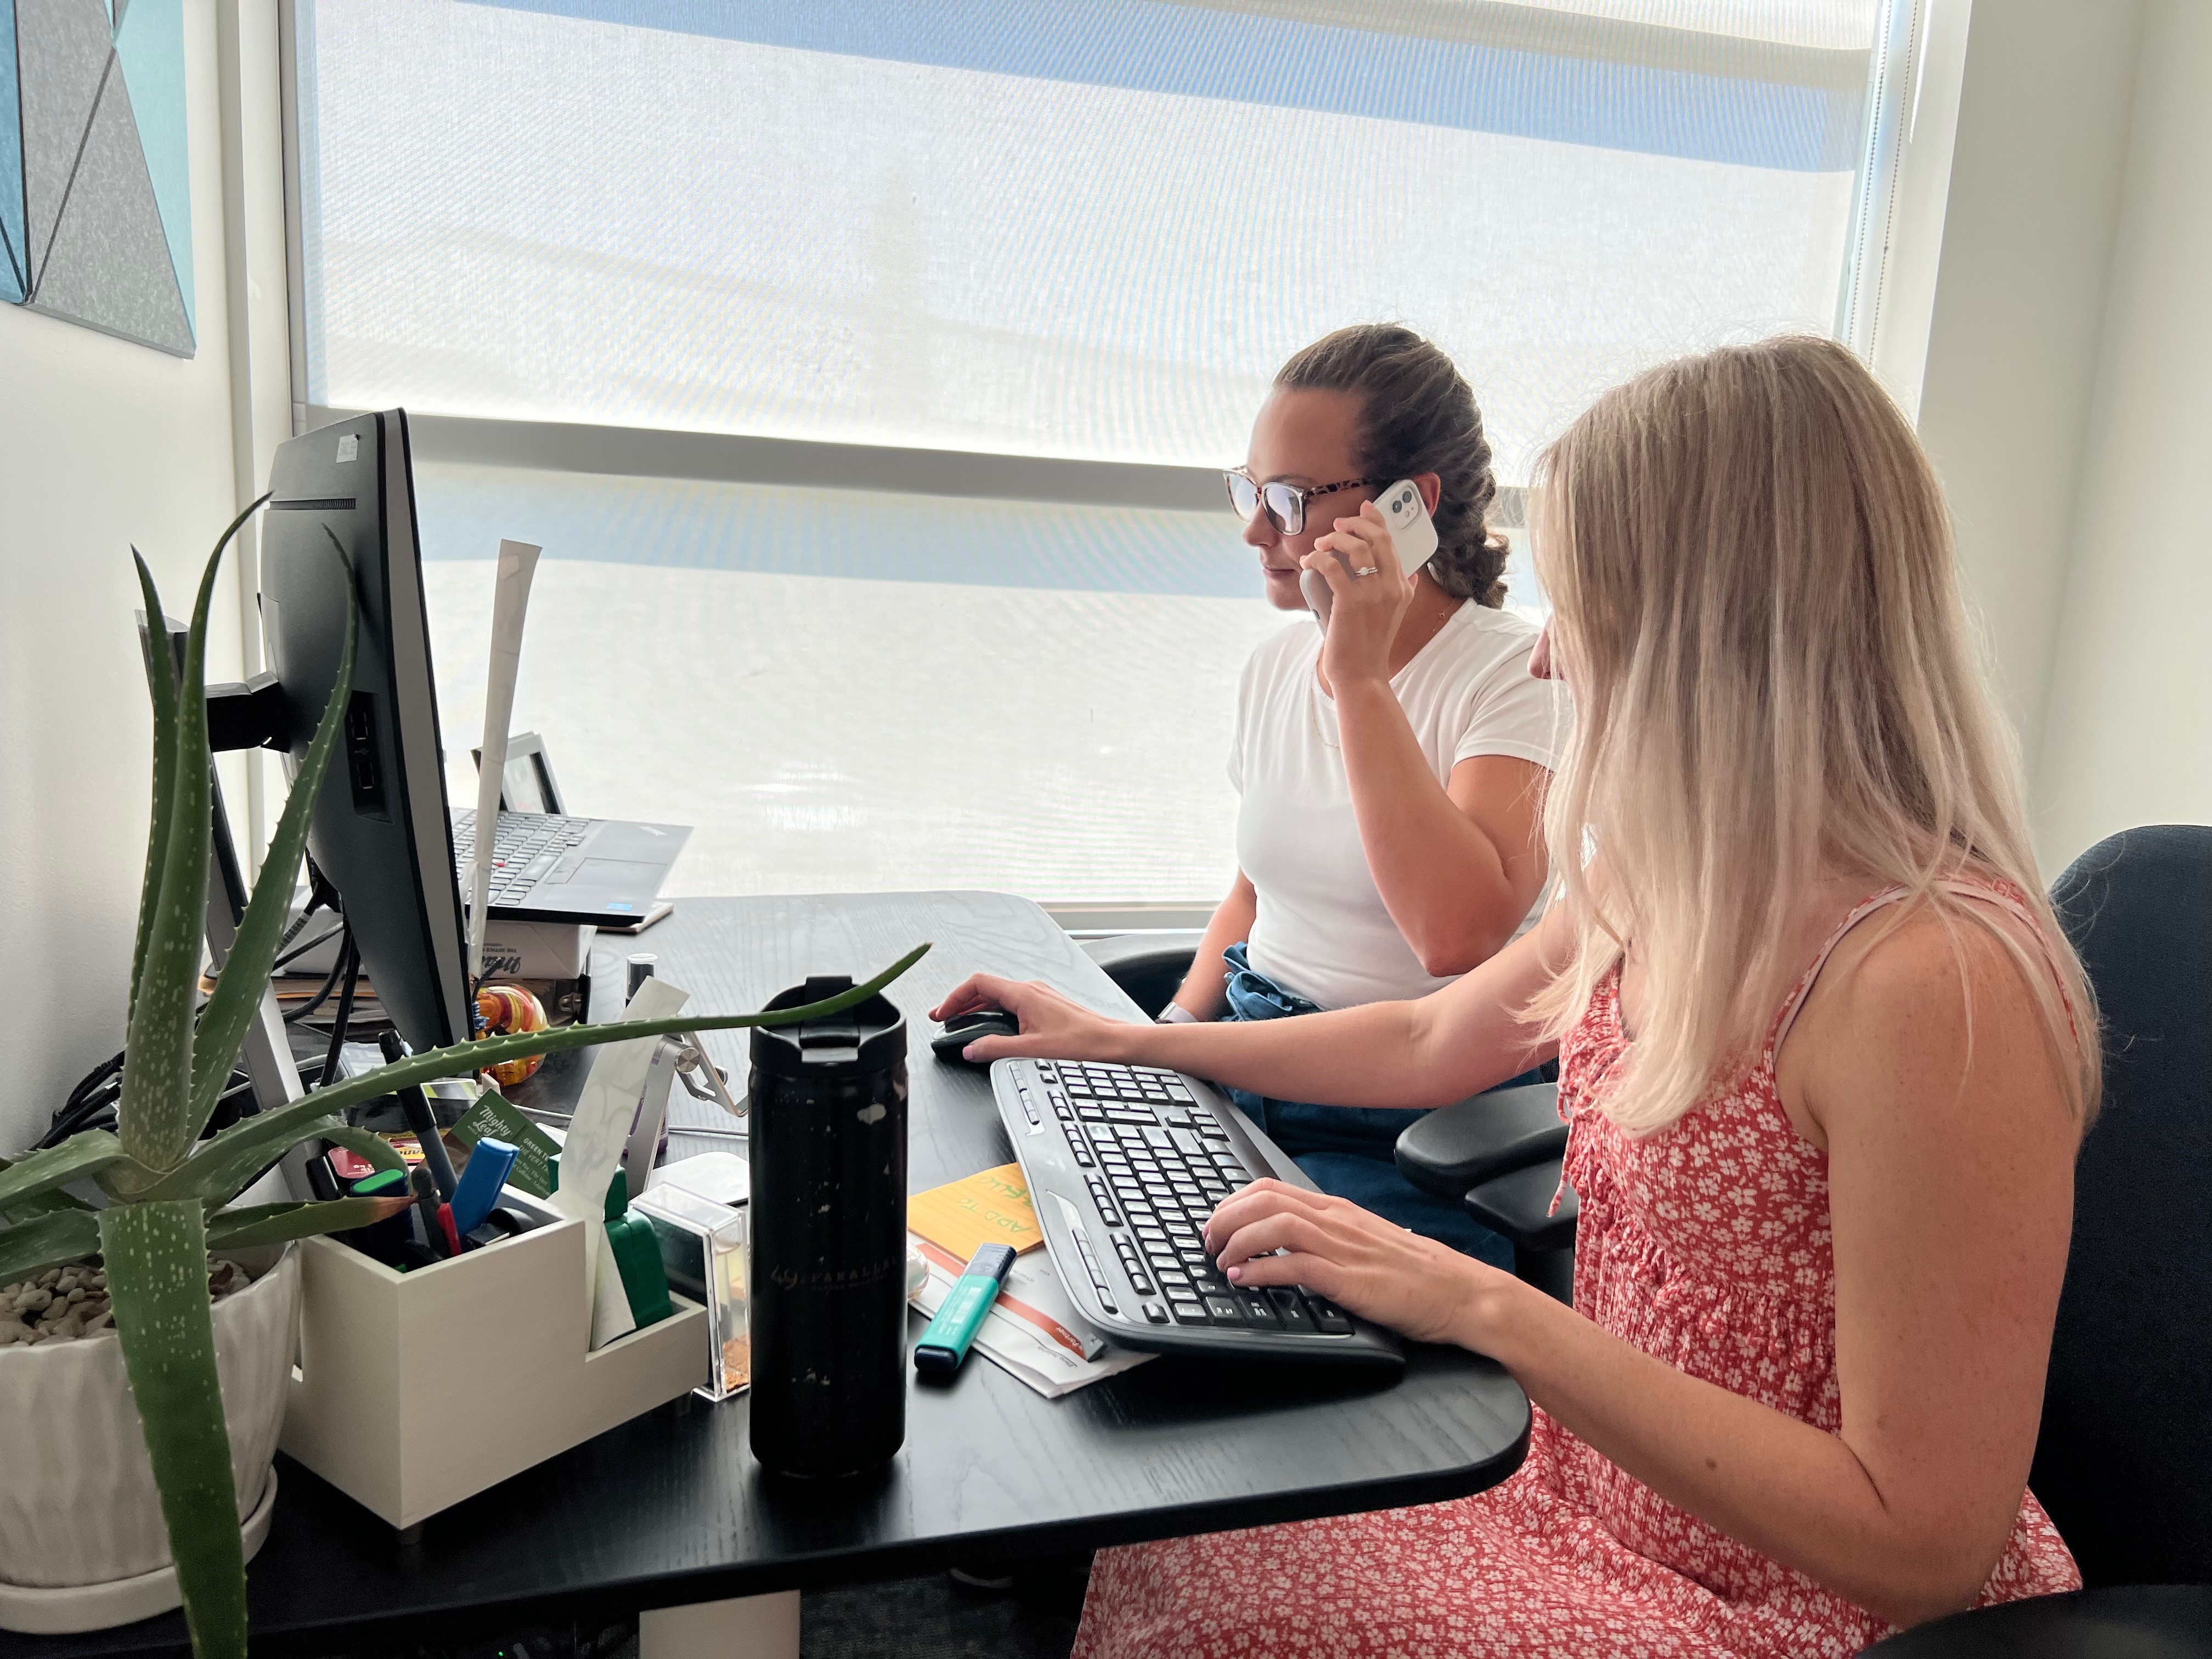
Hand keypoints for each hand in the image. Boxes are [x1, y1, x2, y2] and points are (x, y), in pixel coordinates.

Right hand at [928, 974, 1136, 1063]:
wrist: (1110, 1041)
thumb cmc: (1080, 1043)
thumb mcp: (1031, 1050)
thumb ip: (996, 1049)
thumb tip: (971, 1050)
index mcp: (1023, 994)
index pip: (978, 983)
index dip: (954, 997)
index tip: (942, 1012)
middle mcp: (1030, 989)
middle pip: (985, 987)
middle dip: (961, 1002)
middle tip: (944, 1017)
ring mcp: (1038, 995)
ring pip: (998, 994)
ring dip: (976, 1006)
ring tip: (961, 1021)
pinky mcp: (1044, 1004)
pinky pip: (1010, 1001)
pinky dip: (993, 1009)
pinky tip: (990, 1024)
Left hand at [1202, 1178, 1515, 1346]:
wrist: (1463, 1293)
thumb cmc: (1417, 1274)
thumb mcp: (1365, 1242)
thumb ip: (1329, 1236)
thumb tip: (1286, 1244)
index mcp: (1338, 1210)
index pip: (1272, 1188)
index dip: (1233, 1201)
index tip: (1215, 1221)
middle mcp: (1337, 1221)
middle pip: (1265, 1201)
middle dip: (1225, 1217)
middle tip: (1208, 1242)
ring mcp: (1345, 1248)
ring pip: (1275, 1226)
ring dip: (1237, 1241)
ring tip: (1221, 1260)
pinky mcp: (1352, 1280)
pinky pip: (1297, 1267)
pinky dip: (1262, 1271)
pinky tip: (1244, 1280)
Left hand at [1304, 500, 1413, 686]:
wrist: (1362, 676)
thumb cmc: (1370, 647)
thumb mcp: (1394, 617)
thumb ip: (1404, 594)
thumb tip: (1413, 578)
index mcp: (1403, 588)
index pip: (1393, 543)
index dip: (1377, 520)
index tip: (1365, 508)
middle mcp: (1393, 587)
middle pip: (1377, 538)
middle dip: (1355, 523)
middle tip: (1338, 524)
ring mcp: (1374, 594)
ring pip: (1355, 548)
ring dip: (1334, 539)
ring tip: (1320, 544)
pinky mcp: (1351, 602)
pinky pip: (1332, 566)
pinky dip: (1318, 559)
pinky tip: (1309, 561)